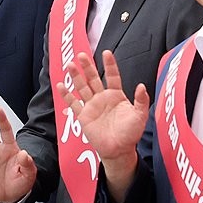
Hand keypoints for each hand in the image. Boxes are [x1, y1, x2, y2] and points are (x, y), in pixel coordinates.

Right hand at [60, 50, 147, 200]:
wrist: (118, 150)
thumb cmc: (131, 133)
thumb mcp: (140, 116)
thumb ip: (141, 101)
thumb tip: (141, 86)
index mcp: (116, 96)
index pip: (112, 76)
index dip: (110, 65)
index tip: (106, 53)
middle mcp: (102, 98)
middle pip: (93, 78)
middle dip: (87, 67)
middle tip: (81, 55)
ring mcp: (92, 106)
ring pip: (82, 88)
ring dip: (76, 77)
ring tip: (70, 65)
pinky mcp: (83, 116)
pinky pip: (73, 103)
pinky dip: (66, 95)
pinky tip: (61, 85)